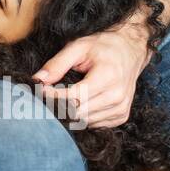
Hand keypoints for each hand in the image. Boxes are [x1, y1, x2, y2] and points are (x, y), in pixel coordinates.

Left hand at [32, 17, 151, 129]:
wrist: (131, 50)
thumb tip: (38, 80)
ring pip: (85, 121)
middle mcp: (117, 96)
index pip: (74, 97)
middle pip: (78, 112)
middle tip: (47, 96)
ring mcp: (121, 108)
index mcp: (108, 77)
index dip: (53, 96)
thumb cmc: (103, 46)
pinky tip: (79, 103)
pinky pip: (95, 124)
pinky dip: (83, 116)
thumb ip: (57, 64)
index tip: (40, 89)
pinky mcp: (121, 116)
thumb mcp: (78, 47)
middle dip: (59, 106)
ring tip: (62, 98)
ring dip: (70, 113)